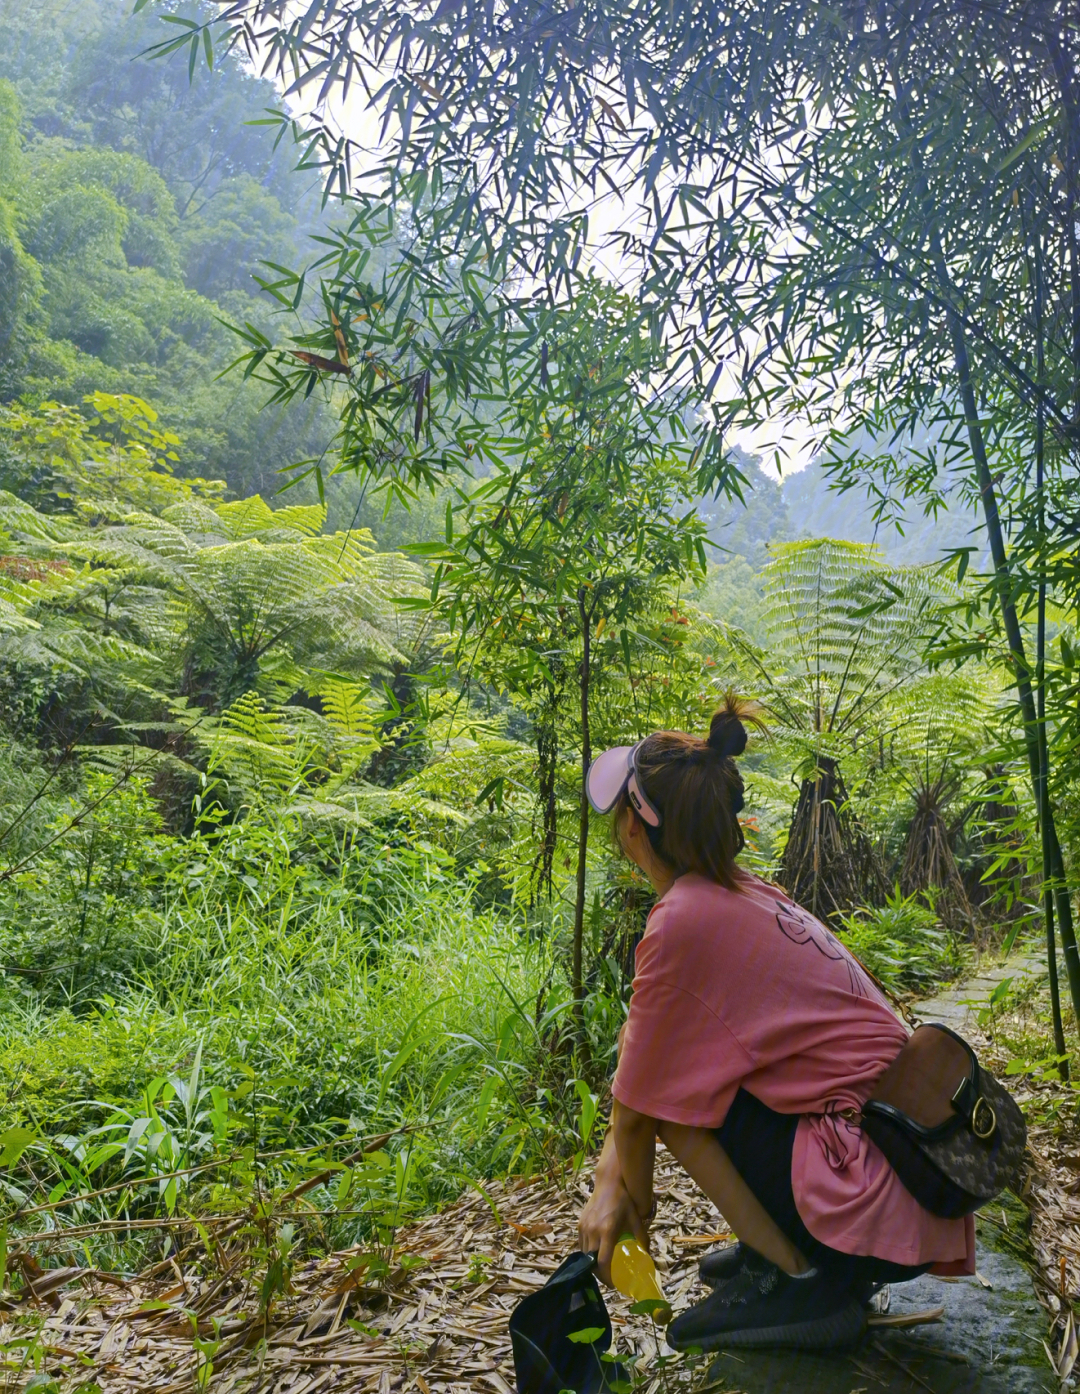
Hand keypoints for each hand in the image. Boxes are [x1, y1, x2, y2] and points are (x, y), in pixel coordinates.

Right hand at [578, 1168, 648, 1286]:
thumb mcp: (636, 1220)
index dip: (607, 1277)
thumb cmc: (624, 1201)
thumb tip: (648, 1256)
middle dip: (599, 1274)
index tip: (614, 1285)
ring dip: (592, 1264)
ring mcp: (584, 1227)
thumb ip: (642, 1239)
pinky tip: (596, 1254)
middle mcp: (592, 1231)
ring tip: (603, 1268)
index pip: (602, 1262)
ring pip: (584, 1255)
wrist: (609, 1182)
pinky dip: (587, 1253)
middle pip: (590, 1262)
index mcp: (607, 1231)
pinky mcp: (580, 1224)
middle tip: (610, 1279)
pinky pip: (581, 1245)